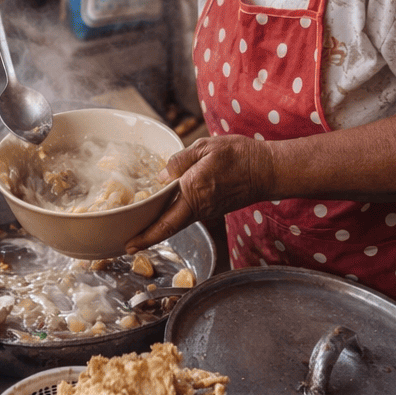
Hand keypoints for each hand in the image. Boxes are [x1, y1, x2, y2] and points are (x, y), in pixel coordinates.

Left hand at [123, 135, 276, 251]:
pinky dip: (173, 216)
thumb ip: (180, 161)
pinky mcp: (214, 208)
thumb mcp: (205, 148)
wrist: (268, 170)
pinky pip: (188, 214)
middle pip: (168, 228)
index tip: (130, 246)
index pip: (165, 222)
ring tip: (138, 226)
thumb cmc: (239, 156)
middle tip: (127, 244)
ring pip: (177, 222)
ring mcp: (207, 210)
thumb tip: (162, 176)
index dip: (146, 236)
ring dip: (158, 226)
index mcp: (193, 192)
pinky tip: (163, 211)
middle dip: (147, 237)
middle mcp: (199, 207)